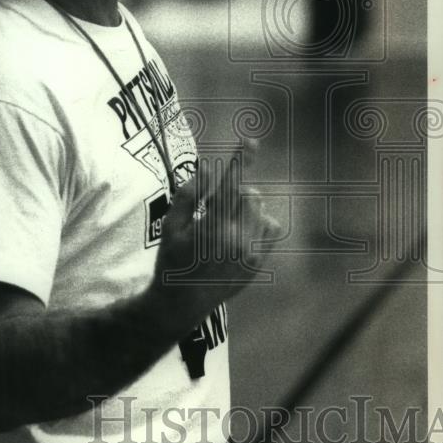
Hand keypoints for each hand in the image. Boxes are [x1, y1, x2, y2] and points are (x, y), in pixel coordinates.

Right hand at [150, 147, 279, 331]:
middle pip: (249, 194)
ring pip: (260, 209)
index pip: (231, 185)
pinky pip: (271, 227)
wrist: (182, 303)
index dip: (241, 159)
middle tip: (212, 207)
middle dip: (233, 192)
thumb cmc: (171, 260)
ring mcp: (252, 253)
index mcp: (213, 228)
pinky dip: (258, 222)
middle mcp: (237, 240)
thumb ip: (189, 194)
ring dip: (244, 207)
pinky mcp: (259, 261)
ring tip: (222, 223)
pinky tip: (239, 232)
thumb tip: (208, 167)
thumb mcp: (171, 226)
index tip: (250, 139)